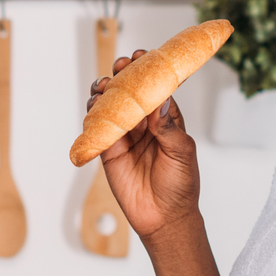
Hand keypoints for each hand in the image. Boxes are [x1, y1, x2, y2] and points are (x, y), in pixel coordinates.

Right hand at [91, 51, 201, 241]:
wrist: (164, 218)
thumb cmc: (180, 185)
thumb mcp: (182, 153)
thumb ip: (168, 128)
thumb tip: (159, 101)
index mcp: (166, 120)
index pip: (155, 88)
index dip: (148, 70)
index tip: (142, 57)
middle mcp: (144, 124)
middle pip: (129, 92)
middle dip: (122, 75)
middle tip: (120, 67)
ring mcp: (125, 136)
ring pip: (110, 106)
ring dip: (105, 92)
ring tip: (104, 87)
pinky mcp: (108, 150)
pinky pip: (97, 128)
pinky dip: (93, 115)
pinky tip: (94, 106)